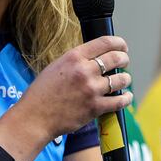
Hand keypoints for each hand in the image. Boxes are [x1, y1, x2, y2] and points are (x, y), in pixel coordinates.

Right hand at [15, 36, 132, 140]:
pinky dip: (126, 98)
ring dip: (126, 78)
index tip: (122, 47)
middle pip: (116, 59)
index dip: (118, 43)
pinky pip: (119, 101)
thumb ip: (76, 61)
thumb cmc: (42, 93)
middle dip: (124, 59)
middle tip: (125, 61)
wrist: (34, 118)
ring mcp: (91, 89)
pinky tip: (126, 96)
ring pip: (120, 79)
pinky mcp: (95, 108)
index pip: (104, 42)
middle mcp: (84, 71)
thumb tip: (95, 58)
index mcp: (74, 57)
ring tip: (125, 79)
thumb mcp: (56, 67)